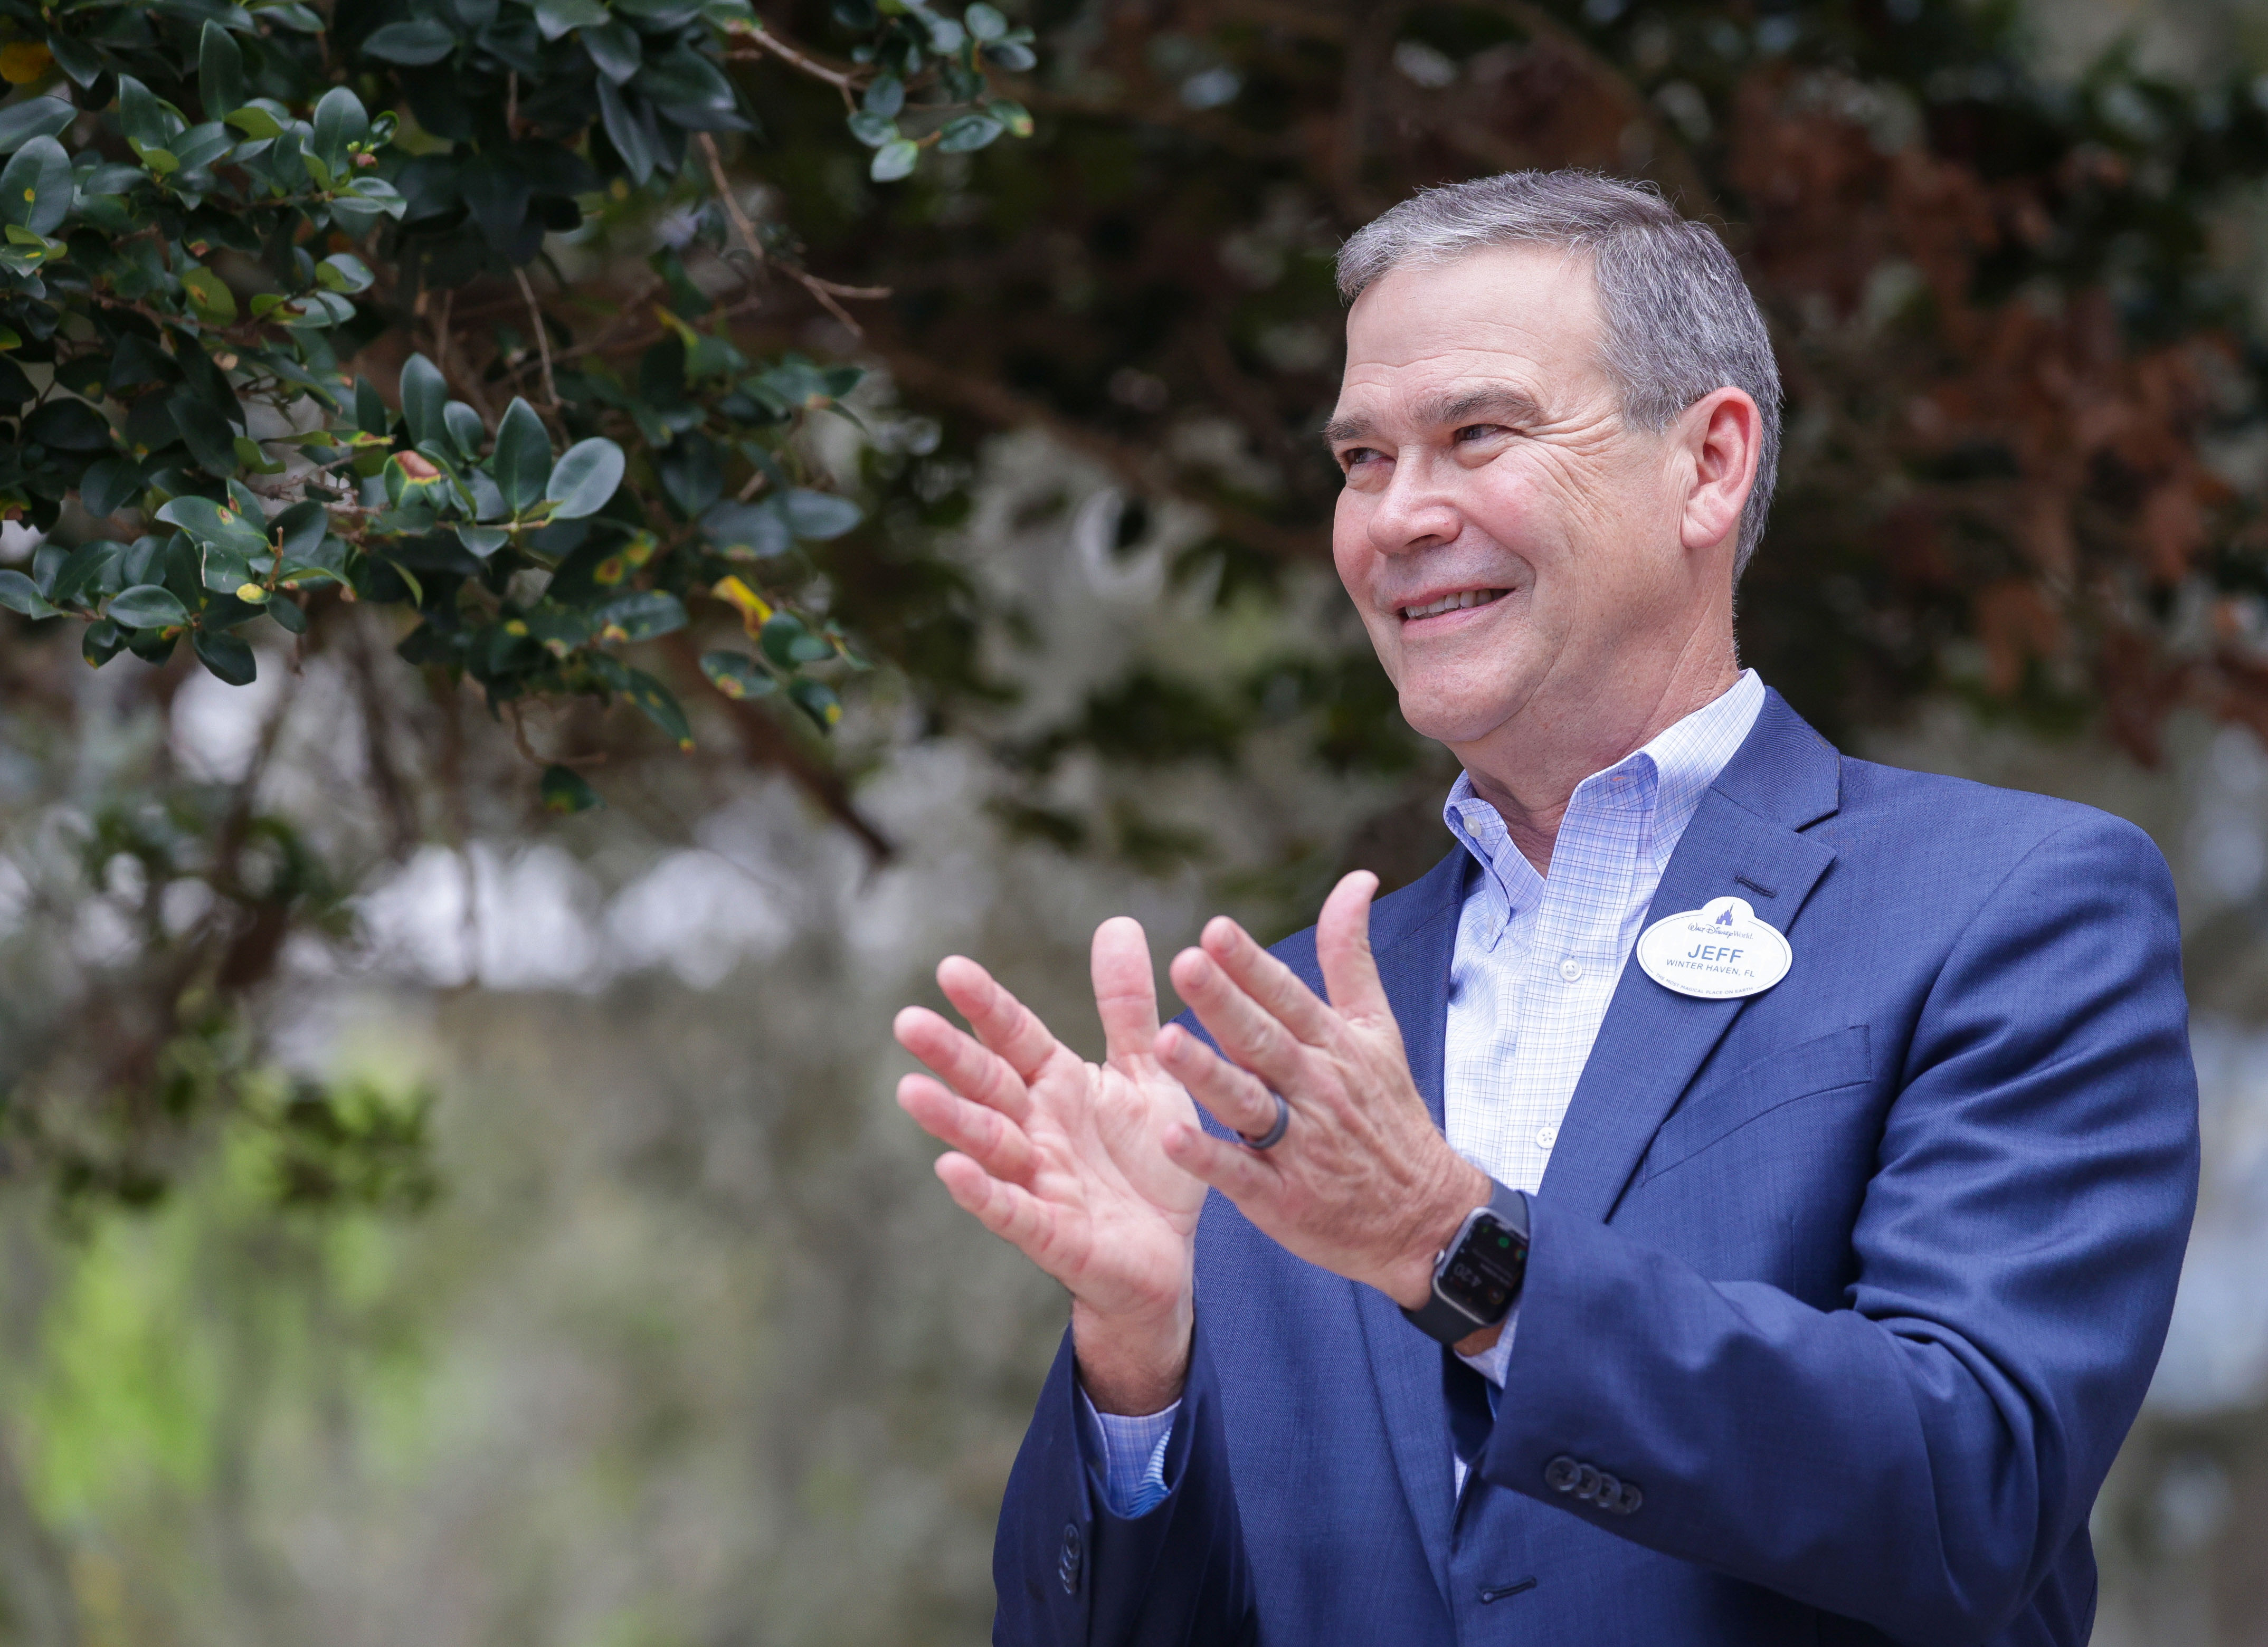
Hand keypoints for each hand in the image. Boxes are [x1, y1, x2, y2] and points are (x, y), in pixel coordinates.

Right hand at [895, 917, 1205, 1412]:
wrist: (1172, 1257)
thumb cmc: (1151, 1161)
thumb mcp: (1148, 1074)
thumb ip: (1126, 1007)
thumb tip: (1117, 922)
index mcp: (1058, 1085)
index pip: (1015, 1037)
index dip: (986, 1006)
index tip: (950, 968)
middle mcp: (1038, 1129)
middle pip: (989, 1085)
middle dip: (951, 1056)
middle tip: (907, 1021)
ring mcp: (1039, 1182)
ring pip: (989, 1145)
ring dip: (952, 1121)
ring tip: (910, 1091)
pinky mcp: (1053, 1235)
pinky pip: (1013, 1212)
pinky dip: (983, 1193)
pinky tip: (949, 1171)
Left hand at [1154, 872, 1489, 1316]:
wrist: (1425, 1216)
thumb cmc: (1389, 1113)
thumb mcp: (1378, 1029)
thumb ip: (1350, 956)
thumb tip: (1356, 880)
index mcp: (1333, 1045)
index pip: (1287, 996)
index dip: (1251, 964)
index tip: (1215, 930)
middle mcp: (1314, 1088)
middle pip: (1264, 1039)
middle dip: (1224, 1002)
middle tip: (1184, 964)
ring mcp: (1299, 1145)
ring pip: (1247, 1102)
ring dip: (1206, 1073)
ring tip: (1162, 1042)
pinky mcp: (1283, 1199)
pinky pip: (1241, 1175)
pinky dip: (1208, 1159)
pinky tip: (1170, 1137)